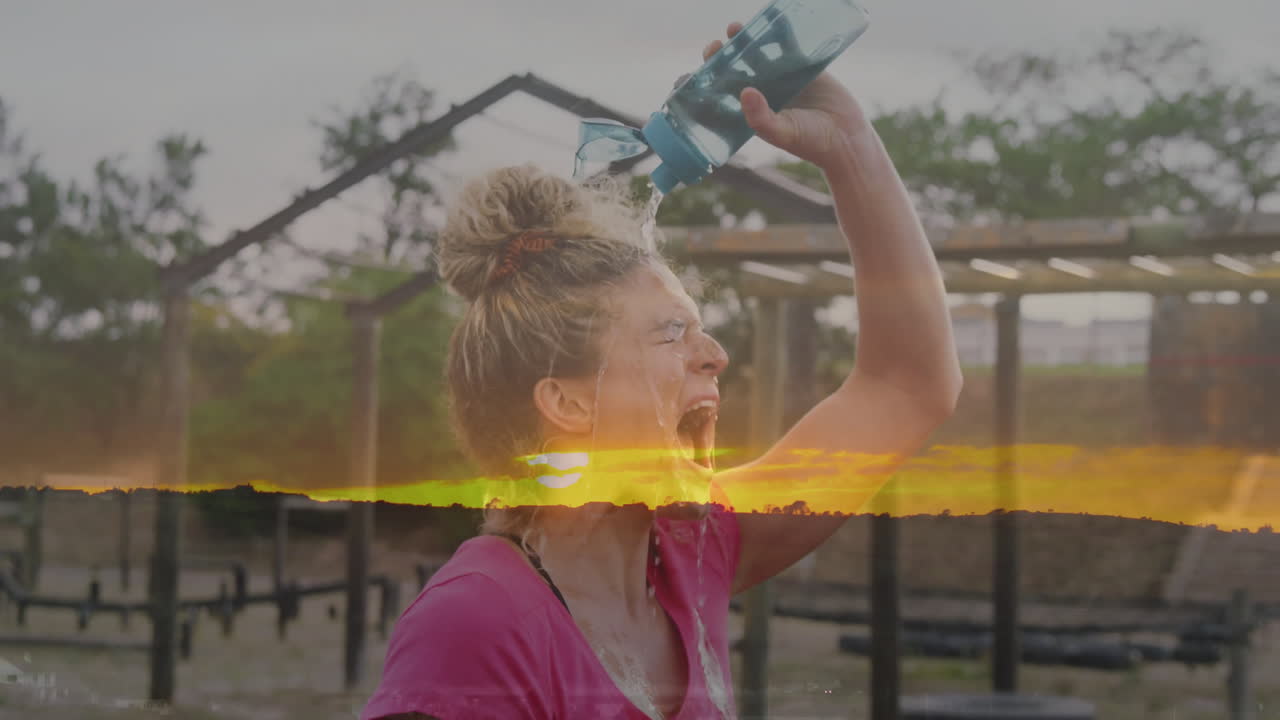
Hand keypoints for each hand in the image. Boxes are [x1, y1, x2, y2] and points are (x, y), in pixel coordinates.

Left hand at [702, 22, 869, 168]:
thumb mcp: (782, 133)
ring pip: (760, 53)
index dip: (711, 80)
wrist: (847, 137)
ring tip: (736, 28)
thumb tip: (744, 92)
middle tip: (717, 45)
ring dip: (747, 40)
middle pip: (738, 68)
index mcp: (752, 110)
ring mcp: (783, 78)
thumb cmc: (811, 142)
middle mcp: (765, 92)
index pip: (725, 92)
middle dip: (725, 55)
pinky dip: (781, 32)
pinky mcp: (804, 66)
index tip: (702, 70)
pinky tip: (773, 21)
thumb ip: (761, 118)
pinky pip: (789, 45)